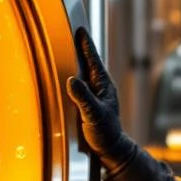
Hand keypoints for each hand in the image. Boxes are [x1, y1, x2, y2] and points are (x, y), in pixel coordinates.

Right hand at [66, 27, 136, 170]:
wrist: (111, 150)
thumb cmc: (105, 134)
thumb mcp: (93, 115)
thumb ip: (83, 98)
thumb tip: (72, 80)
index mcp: (104, 86)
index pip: (93, 60)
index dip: (86, 45)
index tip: (81, 30)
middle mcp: (101, 88)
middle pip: (89, 63)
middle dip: (81, 48)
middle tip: (74, 34)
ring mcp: (97, 95)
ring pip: (86, 73)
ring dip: (78, 62)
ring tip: (70, 50)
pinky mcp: (91, 103)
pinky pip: (82, 85)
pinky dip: (75, 77)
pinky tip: (69, 77)